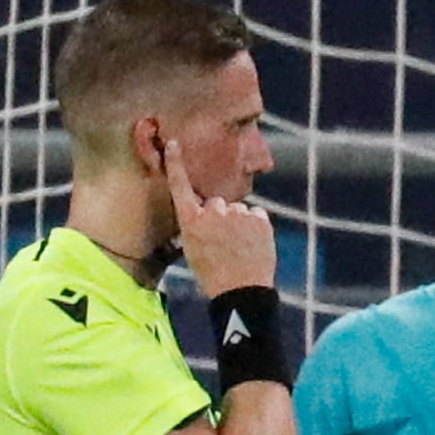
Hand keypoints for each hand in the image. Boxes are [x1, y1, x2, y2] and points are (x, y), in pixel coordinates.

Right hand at [157, 129, 277, 296]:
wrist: (240, 291)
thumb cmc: (212, 273)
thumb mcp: (192, 248)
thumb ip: (197, 224)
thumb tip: (204, 212)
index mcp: (191, 220)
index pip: (180, 186)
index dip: (176, 163)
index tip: (174, 144)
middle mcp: (213, 212)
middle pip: (216, 203)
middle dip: (219, 216)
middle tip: (223, 241)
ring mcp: (238, 215)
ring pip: (238, 211)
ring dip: (239, 222)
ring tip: (239, 246)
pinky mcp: (260, 220)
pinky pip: (256, 215)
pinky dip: (256, 226)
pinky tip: (252, 244)